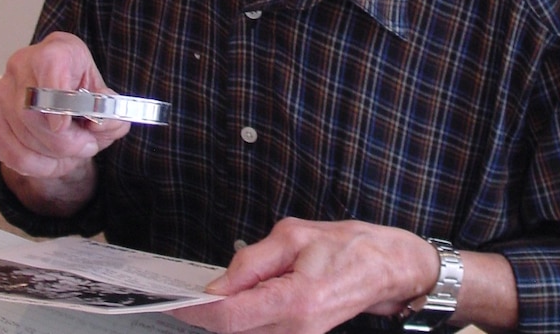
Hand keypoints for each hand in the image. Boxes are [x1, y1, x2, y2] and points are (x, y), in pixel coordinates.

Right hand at [0, 32, 129, 213]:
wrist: (60, 84)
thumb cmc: (81, 86)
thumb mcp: (105, 93)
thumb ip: (110, 110)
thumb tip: (99, 125)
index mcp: (56, 50)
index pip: (49, 66)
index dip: (55, 98)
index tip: (63, 125)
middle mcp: (22, 65)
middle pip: (35, 112)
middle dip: (65, 141)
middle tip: (88, 146)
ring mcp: (1, 91)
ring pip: (23, 136)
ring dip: (54, 156)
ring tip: (74, 153)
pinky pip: (10, 153)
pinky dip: (36, 166)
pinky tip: (53, 161)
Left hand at [171, 218, 437, 333]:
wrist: (384, 267)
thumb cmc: (345, 246)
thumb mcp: (293, 236)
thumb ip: (251, 261)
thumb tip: (218, 284)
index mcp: (296, 301)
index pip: (231, 318)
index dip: (198, 312)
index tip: (175, 302)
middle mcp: (297, 330)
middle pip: (233, 333)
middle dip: (210, 313)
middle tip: (192, 291)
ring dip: (228, 316)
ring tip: (223, 291)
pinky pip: (260, 333)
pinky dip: (245, 319)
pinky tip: (244, 299)